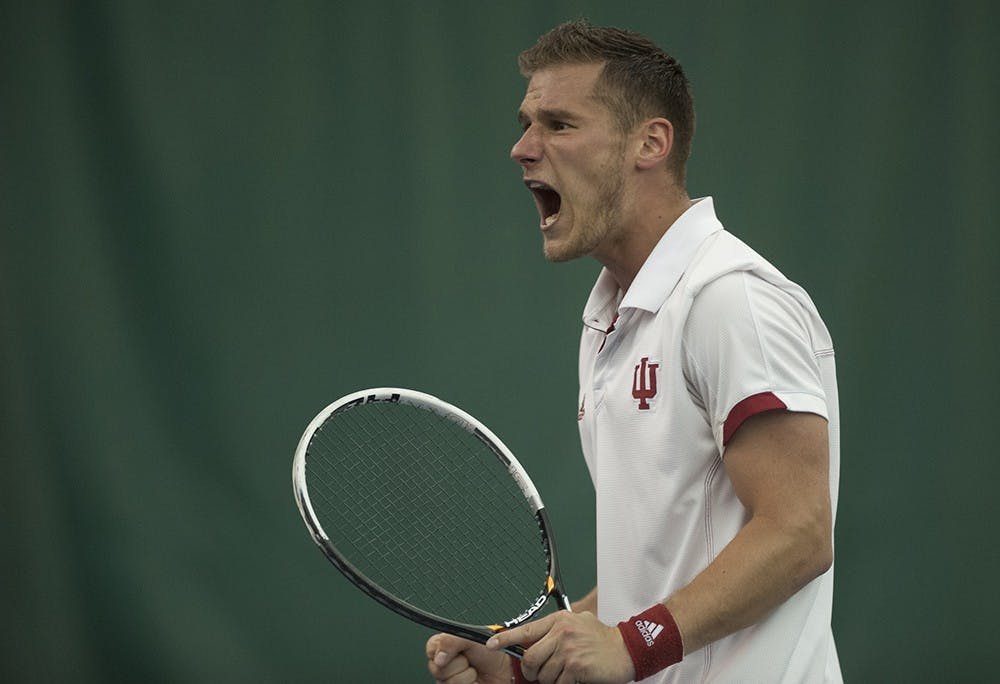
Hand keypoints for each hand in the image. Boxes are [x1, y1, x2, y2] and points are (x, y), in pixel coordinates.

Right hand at [426, 632, 511, 683]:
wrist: (505, 669)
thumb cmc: (489, 651)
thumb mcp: (470, 638)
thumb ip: (450, 642)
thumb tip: (437, 658)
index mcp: (444, 647)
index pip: (431, 650)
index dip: (442, 652)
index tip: (457, 651)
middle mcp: (444, 664)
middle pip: (437, 669)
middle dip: (458, 664)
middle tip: (469, 660)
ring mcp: (449, 679)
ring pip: (447, 681)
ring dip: (466, 676)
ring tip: (474, 671)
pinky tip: (474, 681)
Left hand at [486, 611, 634, 683]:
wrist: (626, 649)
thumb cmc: (600, 638)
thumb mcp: (576, 623)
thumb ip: (555, 628)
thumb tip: (531, 638)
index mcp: (558, 621)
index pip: (525, 630)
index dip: (505, 639)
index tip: (490, 644)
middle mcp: (561, 633)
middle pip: (530, 658)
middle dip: (531, 671)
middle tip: (537, 673)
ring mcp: (568, 651)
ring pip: (543, 674)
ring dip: (550, 680)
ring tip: (564, 673)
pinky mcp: (576, 668)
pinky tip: (573, 678)